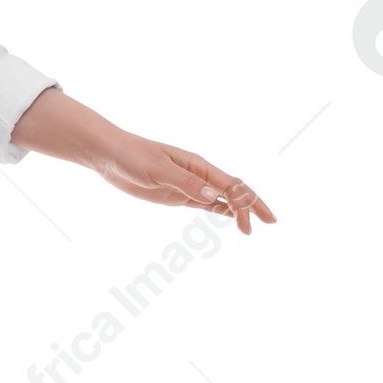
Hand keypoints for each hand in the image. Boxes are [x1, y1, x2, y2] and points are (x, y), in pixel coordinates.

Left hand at [90, 134, 275, 235]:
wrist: (110, 155)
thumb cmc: (133, 157)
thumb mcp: (158, 170)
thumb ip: (185, 183)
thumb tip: (214, 196)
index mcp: (198, 166)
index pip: (231, 186)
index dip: (248, 204)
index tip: (254, 224)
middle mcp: (198, 175)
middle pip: (233, 192)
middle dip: (253, 206)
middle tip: (272, 223)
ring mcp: (189, 186)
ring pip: (222, 198)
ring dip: (239, 211)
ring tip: (252, 227)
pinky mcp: (177, 195)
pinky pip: (205, 203)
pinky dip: (220, 210)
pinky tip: (230, 218)